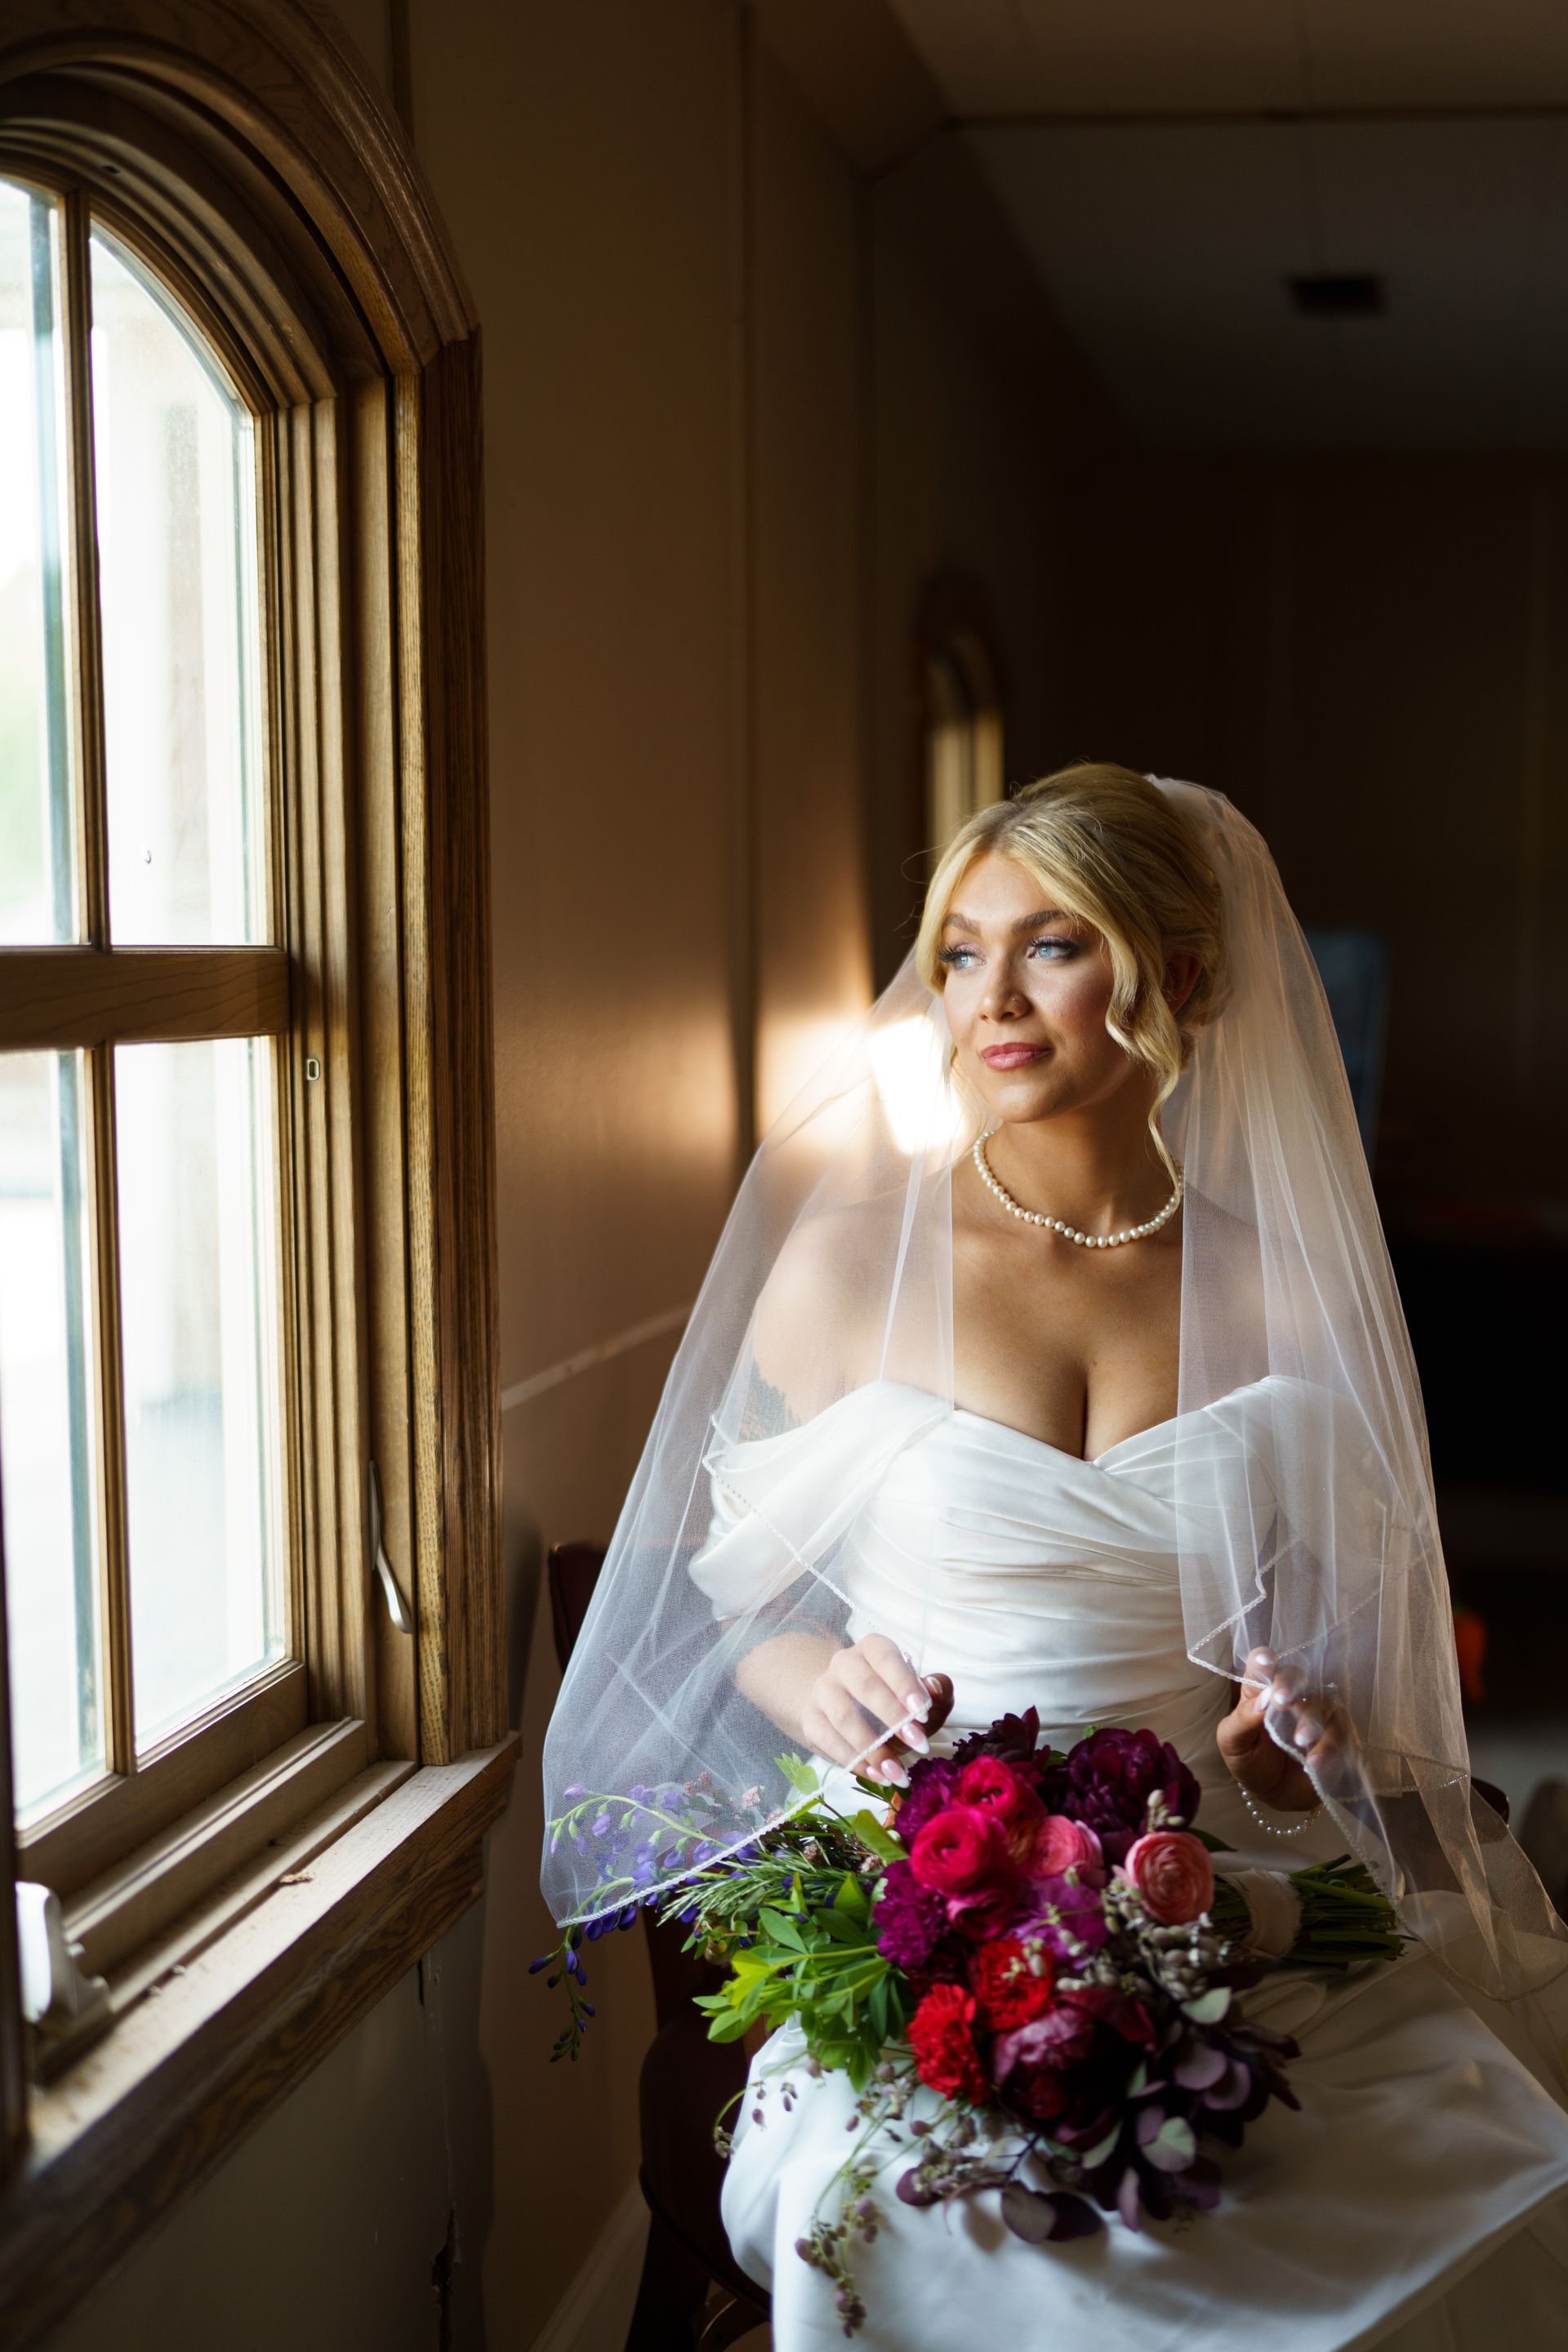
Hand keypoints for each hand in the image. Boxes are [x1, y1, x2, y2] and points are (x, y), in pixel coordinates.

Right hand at [800, 1635, 953, 1788]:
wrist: (841, 1708)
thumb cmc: (890, 1701)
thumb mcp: (917, 1697)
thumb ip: (935, 1693)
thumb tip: (935, 1688)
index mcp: (873, 1649)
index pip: (886, 1658)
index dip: (904, 1684)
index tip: (923, 1712)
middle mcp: (844, 1663)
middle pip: (864, 1685)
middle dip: (893, 1717)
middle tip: (919, 1745)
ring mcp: (823, 1690)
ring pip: (843, 1716)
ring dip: (872, 1747)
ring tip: (896, 1773)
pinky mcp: (810, 1719)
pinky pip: (827, 1739)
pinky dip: (852, 1760)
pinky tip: (874, 1774)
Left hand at [1216, 1644, 1351, 1811]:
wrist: (1277, 1794)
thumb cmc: (1251, 1760)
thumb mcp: (1234, 1743)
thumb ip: (1242, 1720)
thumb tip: (1263, 1700)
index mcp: (1259, 1689)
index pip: (1261, 1665)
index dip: (1263, 1659)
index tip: (1265, 1663)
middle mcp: (1291, 1694)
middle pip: (1295, 1675)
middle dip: (1289, 1684)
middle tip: (1280, 1701)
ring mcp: (1316, 1712)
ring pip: (1321, 1701)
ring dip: (1310, 1719)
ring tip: (1299, 1741)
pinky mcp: (1337, 1732)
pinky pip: (1339, 1731)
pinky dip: (1328, 1746)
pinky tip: (1313, 1762)